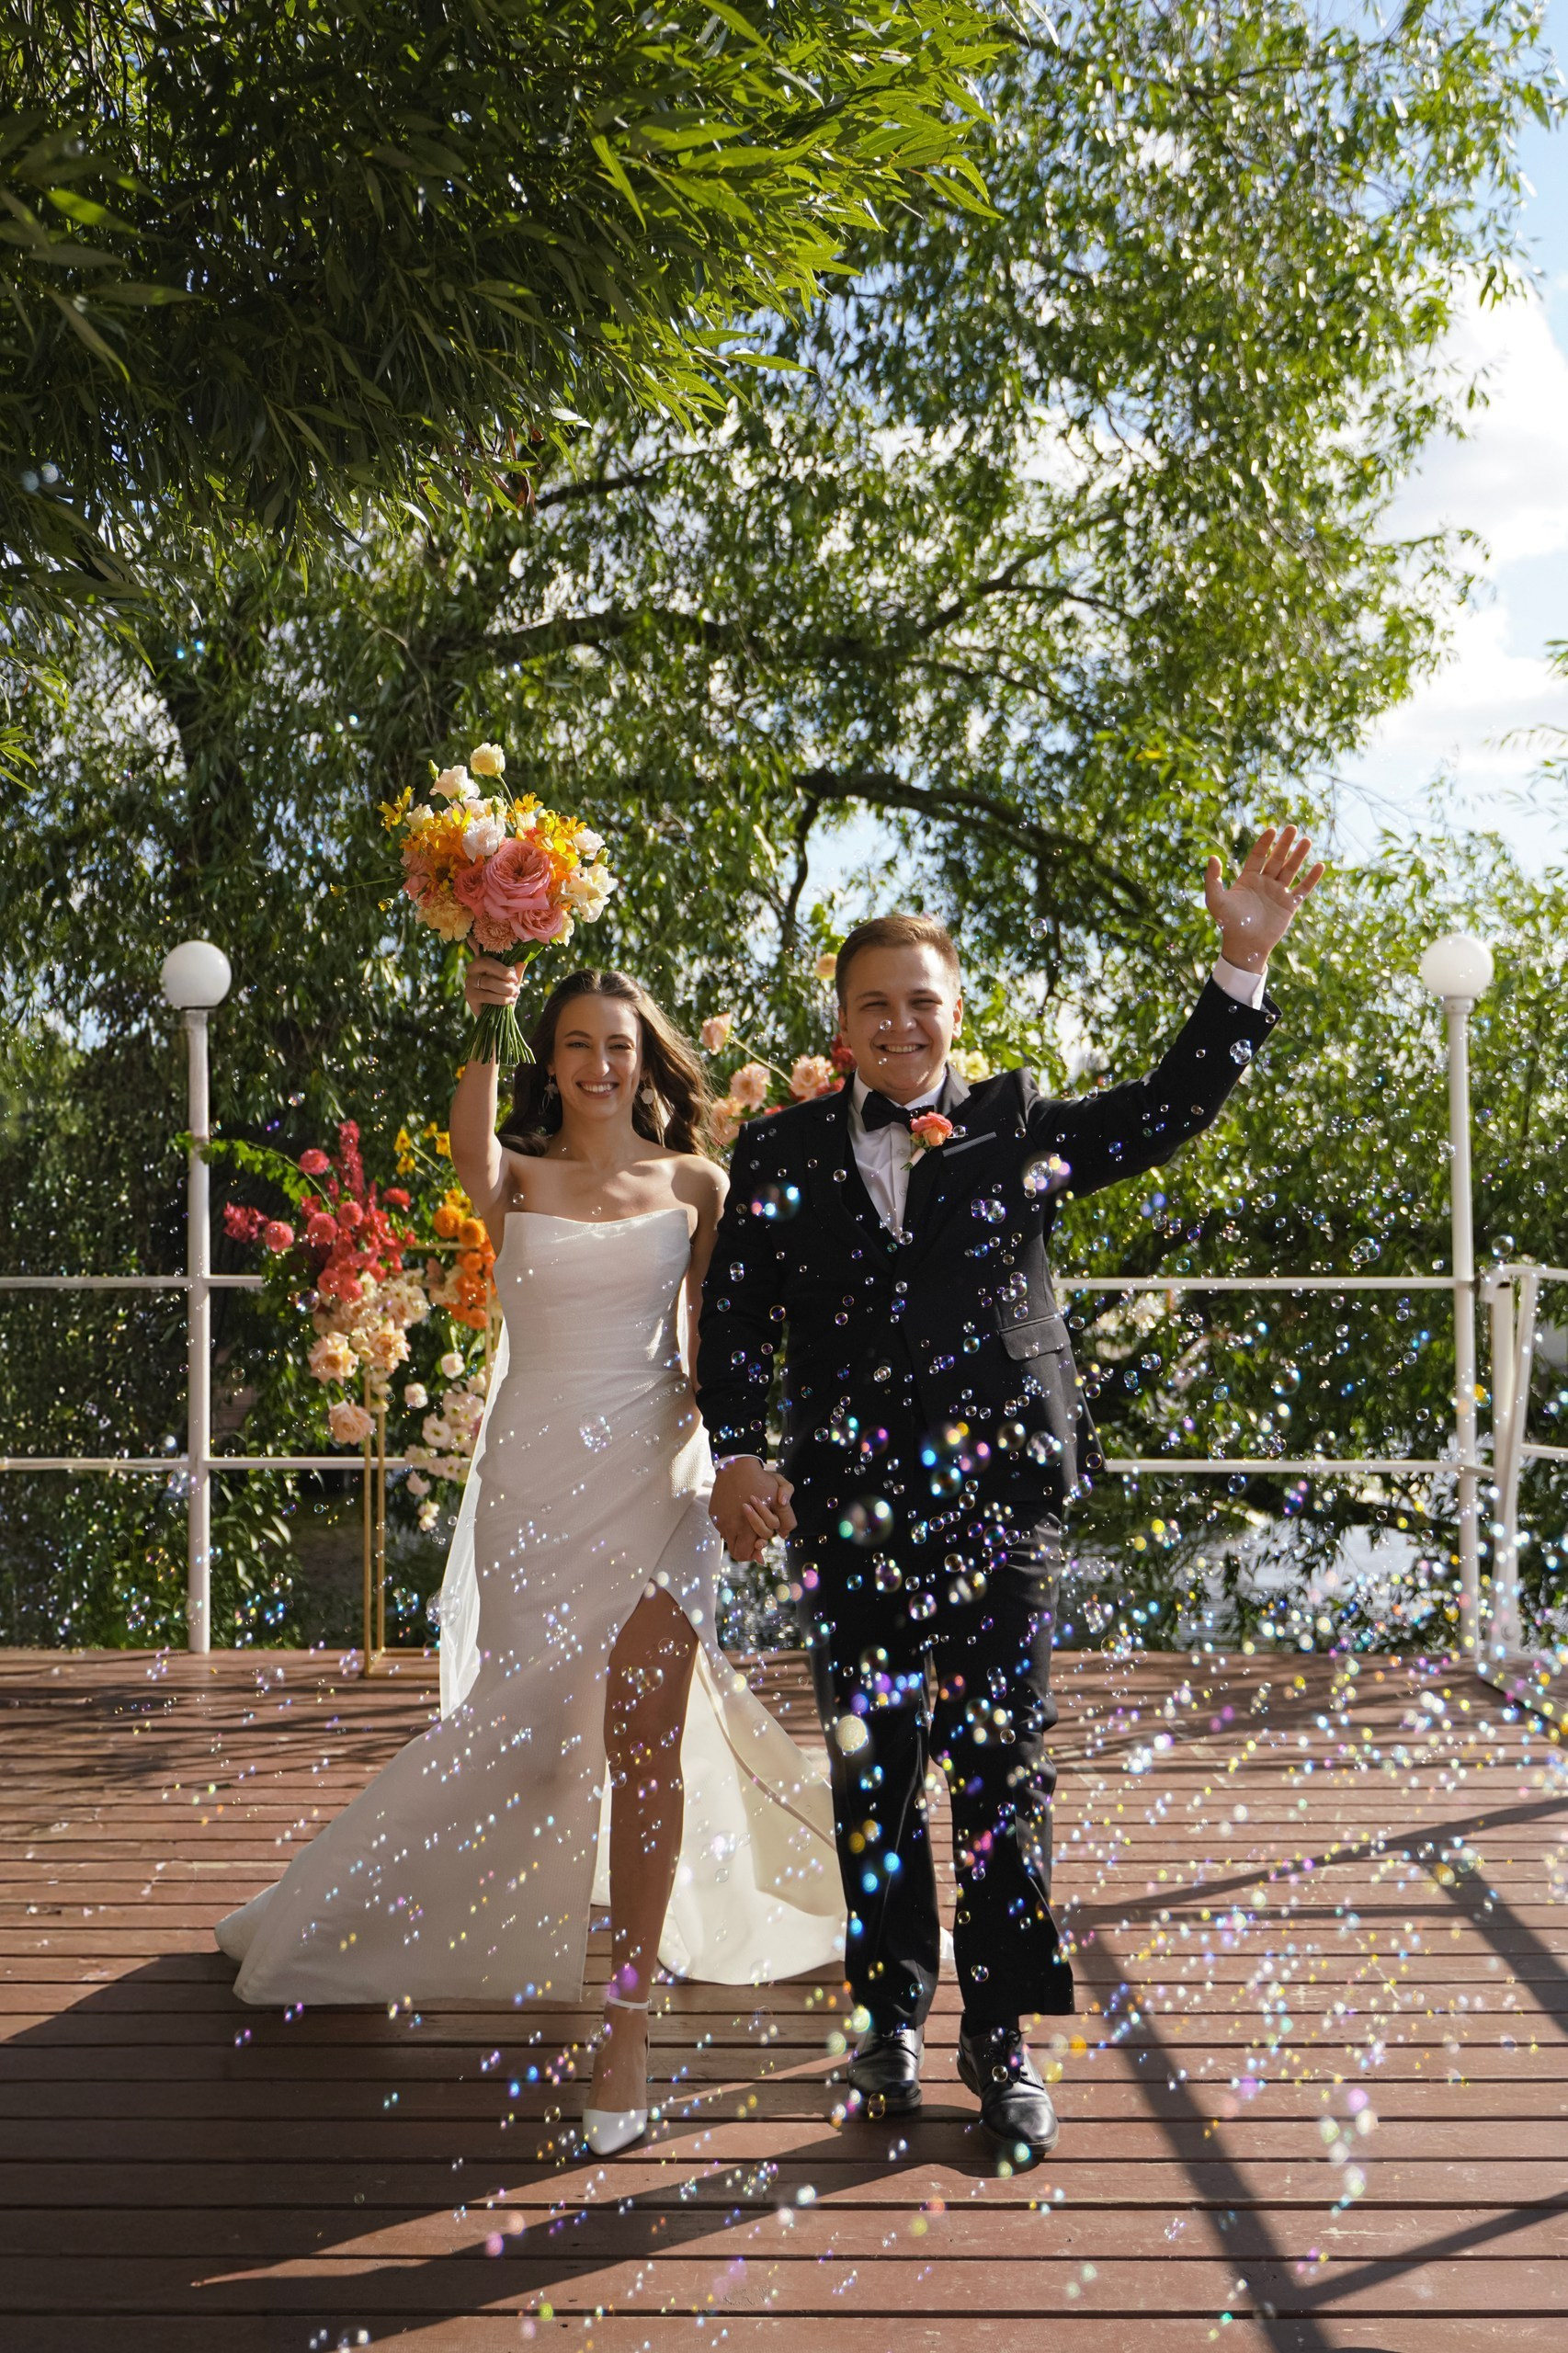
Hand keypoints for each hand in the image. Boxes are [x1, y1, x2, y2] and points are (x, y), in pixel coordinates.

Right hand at [463, 955, 522, 1017]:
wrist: (499, 1013)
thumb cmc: (506, 992)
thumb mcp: (513, 979)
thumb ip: (518, 967)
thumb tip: (525, 958)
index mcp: (482, 960)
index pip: (486, 954)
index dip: (501, 965)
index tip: (514, 978)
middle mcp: (472, 969)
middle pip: (486, 964)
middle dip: (504, 975)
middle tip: (515, 984)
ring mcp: (469, 982)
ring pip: (488, 981)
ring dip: (505, 989)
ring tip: (514, 994)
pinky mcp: (469, 996)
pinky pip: (486, 995)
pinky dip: (500, 999)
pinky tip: (509, 1001)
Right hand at [709, 1458, 796, 1563]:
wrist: (736, 1465)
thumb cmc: (760, 1479)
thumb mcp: (780, 1495)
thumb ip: (786, 1516)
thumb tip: (784, 1535)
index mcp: (748, 1526)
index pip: (749, 1553)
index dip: (756, 1553)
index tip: (760, 1545)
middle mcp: (732, 1527)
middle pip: (738, 1553)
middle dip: (747, 1550)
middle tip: (755, 1541)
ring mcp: (721, 1522)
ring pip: (729, 1541)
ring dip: (738, 1537)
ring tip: (747, 1526)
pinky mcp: (713, 1515)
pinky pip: (722, 1528)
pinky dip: (731, 1526)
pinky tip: (738, 1514)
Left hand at [1204, 824, 1325, 972]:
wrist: (1244, 946)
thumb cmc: (1228, 924)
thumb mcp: (1216, 900)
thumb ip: (1212, 879)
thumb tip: (1212, 858)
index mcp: (1248, 880)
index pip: (1258, 856)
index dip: (1265, 843)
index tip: (1271, 830)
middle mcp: (1264, 884)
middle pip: (1276, 859)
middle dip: (1284, 844)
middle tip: (1292, 828)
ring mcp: (1278, 894)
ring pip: (1290, 870)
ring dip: (1298, 856)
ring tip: (1306, 840)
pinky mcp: (1289, 906)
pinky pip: (1302, 889)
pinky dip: (1311, 879)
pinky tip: (1319, 866)